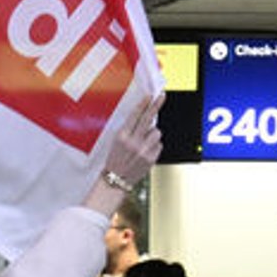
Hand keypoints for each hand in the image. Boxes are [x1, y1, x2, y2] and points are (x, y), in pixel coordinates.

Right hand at [84, 93, 163, 214]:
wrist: (115, 180)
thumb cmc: (114, 161)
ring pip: (156, 133)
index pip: (134, 116)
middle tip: (162, 96)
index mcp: (122, 137)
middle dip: (156, 105)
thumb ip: (130, 131)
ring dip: (152, 136)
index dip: (143, 105)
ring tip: (142, 144)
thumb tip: (147, 119)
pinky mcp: (152, 158)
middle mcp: (133, 142)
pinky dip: (154, 147)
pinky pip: (159, 145)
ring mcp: (144, 150)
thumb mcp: (115, 143)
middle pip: (148, 119)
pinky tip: (145, 153)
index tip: (149, 95)